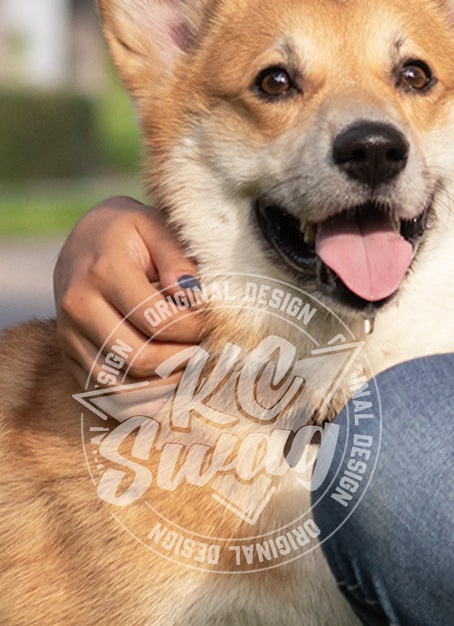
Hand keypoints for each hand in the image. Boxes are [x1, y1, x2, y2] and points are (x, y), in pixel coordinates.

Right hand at [53, 196, 204, 390]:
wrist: (83, 237)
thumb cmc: (130, 230)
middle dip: (180, 362)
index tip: (215, 325)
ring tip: (191, 370)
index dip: (193, 329)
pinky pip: (99, 392)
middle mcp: (79, 307)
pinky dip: (135, 400)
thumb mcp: (155, 225)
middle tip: (209, 354)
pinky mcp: (67, 354)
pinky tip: (165, 388)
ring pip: (116, 383)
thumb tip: (193, 293)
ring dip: (160, 385)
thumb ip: (177, 256)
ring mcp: (68, 335)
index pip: (156, 319)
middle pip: (136, 356)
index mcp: (104, 273)